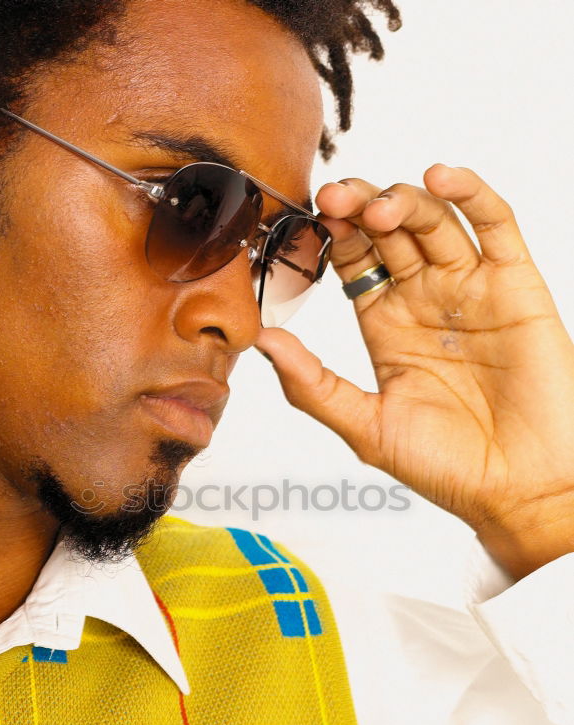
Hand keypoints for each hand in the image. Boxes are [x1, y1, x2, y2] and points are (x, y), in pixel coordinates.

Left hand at [256, 165, 573, 578]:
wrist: (519, 490)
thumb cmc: (447, 467)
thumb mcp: (366, 427)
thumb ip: (313, 386)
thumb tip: (261, 342)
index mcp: (386, 325)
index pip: (354, 259)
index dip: (333, 235)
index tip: (308, 220)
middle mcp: (426, 299)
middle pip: (389, 229)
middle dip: (359, 207)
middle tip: (334, 200)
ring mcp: (471, 287)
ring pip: (435, 219)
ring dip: (405, 199)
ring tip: (380, 207)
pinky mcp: (517, 284)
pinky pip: (496, 224)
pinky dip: (472, 193)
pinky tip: (442, 178)